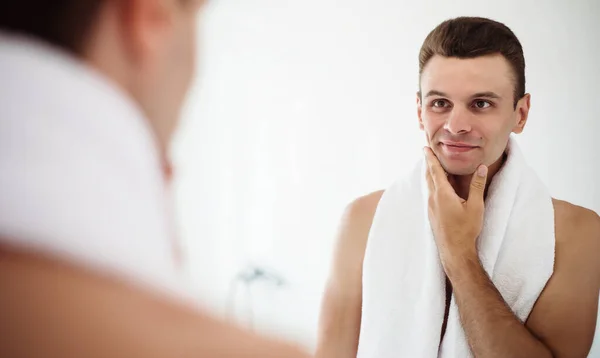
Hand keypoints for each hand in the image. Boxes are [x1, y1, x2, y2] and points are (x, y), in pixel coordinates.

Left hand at [423, 147, 487, 267]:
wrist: (454, 250)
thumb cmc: (466, 229)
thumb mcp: (476, 206)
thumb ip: (478, 185)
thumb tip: (481, 168)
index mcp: (442, 194)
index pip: (435, 170)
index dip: (430, 158)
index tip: (425, 148)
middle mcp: (433, 198)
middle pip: (429, 176)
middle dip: (428, 163)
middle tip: (427, 152)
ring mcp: (430, 207)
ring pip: (429, 185)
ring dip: (430, 174)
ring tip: (432, 166)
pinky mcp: (431, 213)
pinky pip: (430, 194)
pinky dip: (432, 184)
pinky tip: (437, 186)